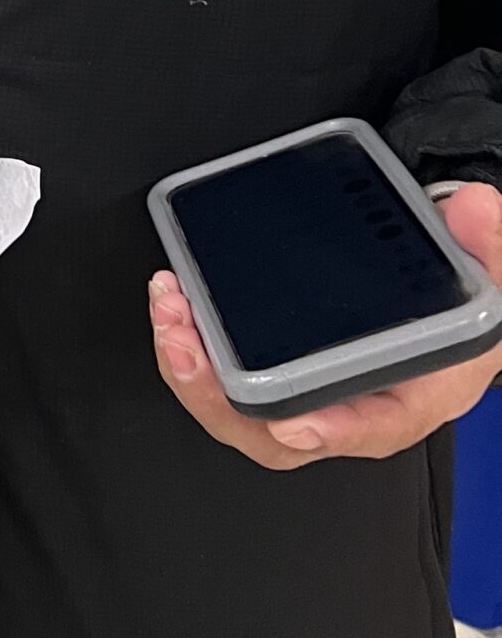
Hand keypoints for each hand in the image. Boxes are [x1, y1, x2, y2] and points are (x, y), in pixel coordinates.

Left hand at [150, 181, 501, 466]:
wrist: (450, 310)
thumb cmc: (465, 313)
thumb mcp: (496, 279)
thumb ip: (492, 244)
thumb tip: (477, 206)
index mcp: (409, 396)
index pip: (371, 426)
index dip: (328, 429)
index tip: (290, 423)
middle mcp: (349, 407)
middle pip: (276, 431)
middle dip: (221, 396)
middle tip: (185, 347)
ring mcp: (307, 395)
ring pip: (239, 410)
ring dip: (193, 370)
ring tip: (168, 315)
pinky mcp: (275, 372)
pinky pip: (226, 377)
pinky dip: (193, 346)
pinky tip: (173, 303)